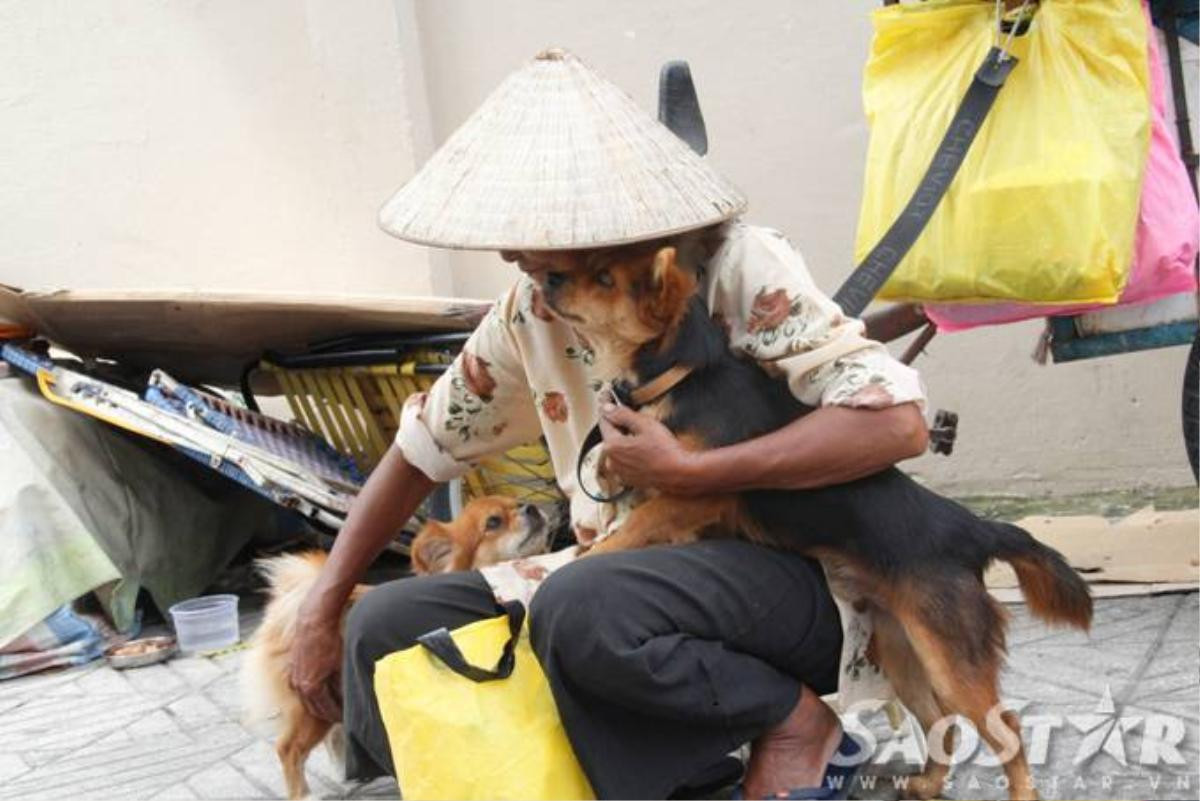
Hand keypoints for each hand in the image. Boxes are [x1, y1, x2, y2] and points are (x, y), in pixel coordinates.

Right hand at [287, 607, 344, 722]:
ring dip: (320, 703)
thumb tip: (349, 698)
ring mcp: (294, 677)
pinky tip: (322, 689)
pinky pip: (303, 687)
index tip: (347, 717)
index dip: (338, 715)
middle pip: (315, 708)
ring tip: (333, 703)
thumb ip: (342, 686)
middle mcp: (299, 686)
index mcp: (311, 688)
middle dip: (328, 712)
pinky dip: (313, 692)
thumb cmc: (328, 640)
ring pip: (308, 699)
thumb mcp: (341, 666)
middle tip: (341, 714)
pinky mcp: (293, 668)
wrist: (314, 620)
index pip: (326, 710)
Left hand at [598, 403, 702, 494]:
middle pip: (611, 435)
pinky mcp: (628, 479)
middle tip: (635, 417)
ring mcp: (619, 472)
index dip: (607, 406)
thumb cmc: (665, 452)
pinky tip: (646, 451)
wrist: (680, 475)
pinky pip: (625, 461)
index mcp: (612, 446)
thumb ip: (623, 414)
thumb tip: (608, 408)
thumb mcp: (645, 425)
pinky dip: (631, 453)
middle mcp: (611, 461)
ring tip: (645, 437)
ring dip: (626, 440)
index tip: (607, 397)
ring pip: (618, 448)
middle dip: (620, 424)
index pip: (604, 420)